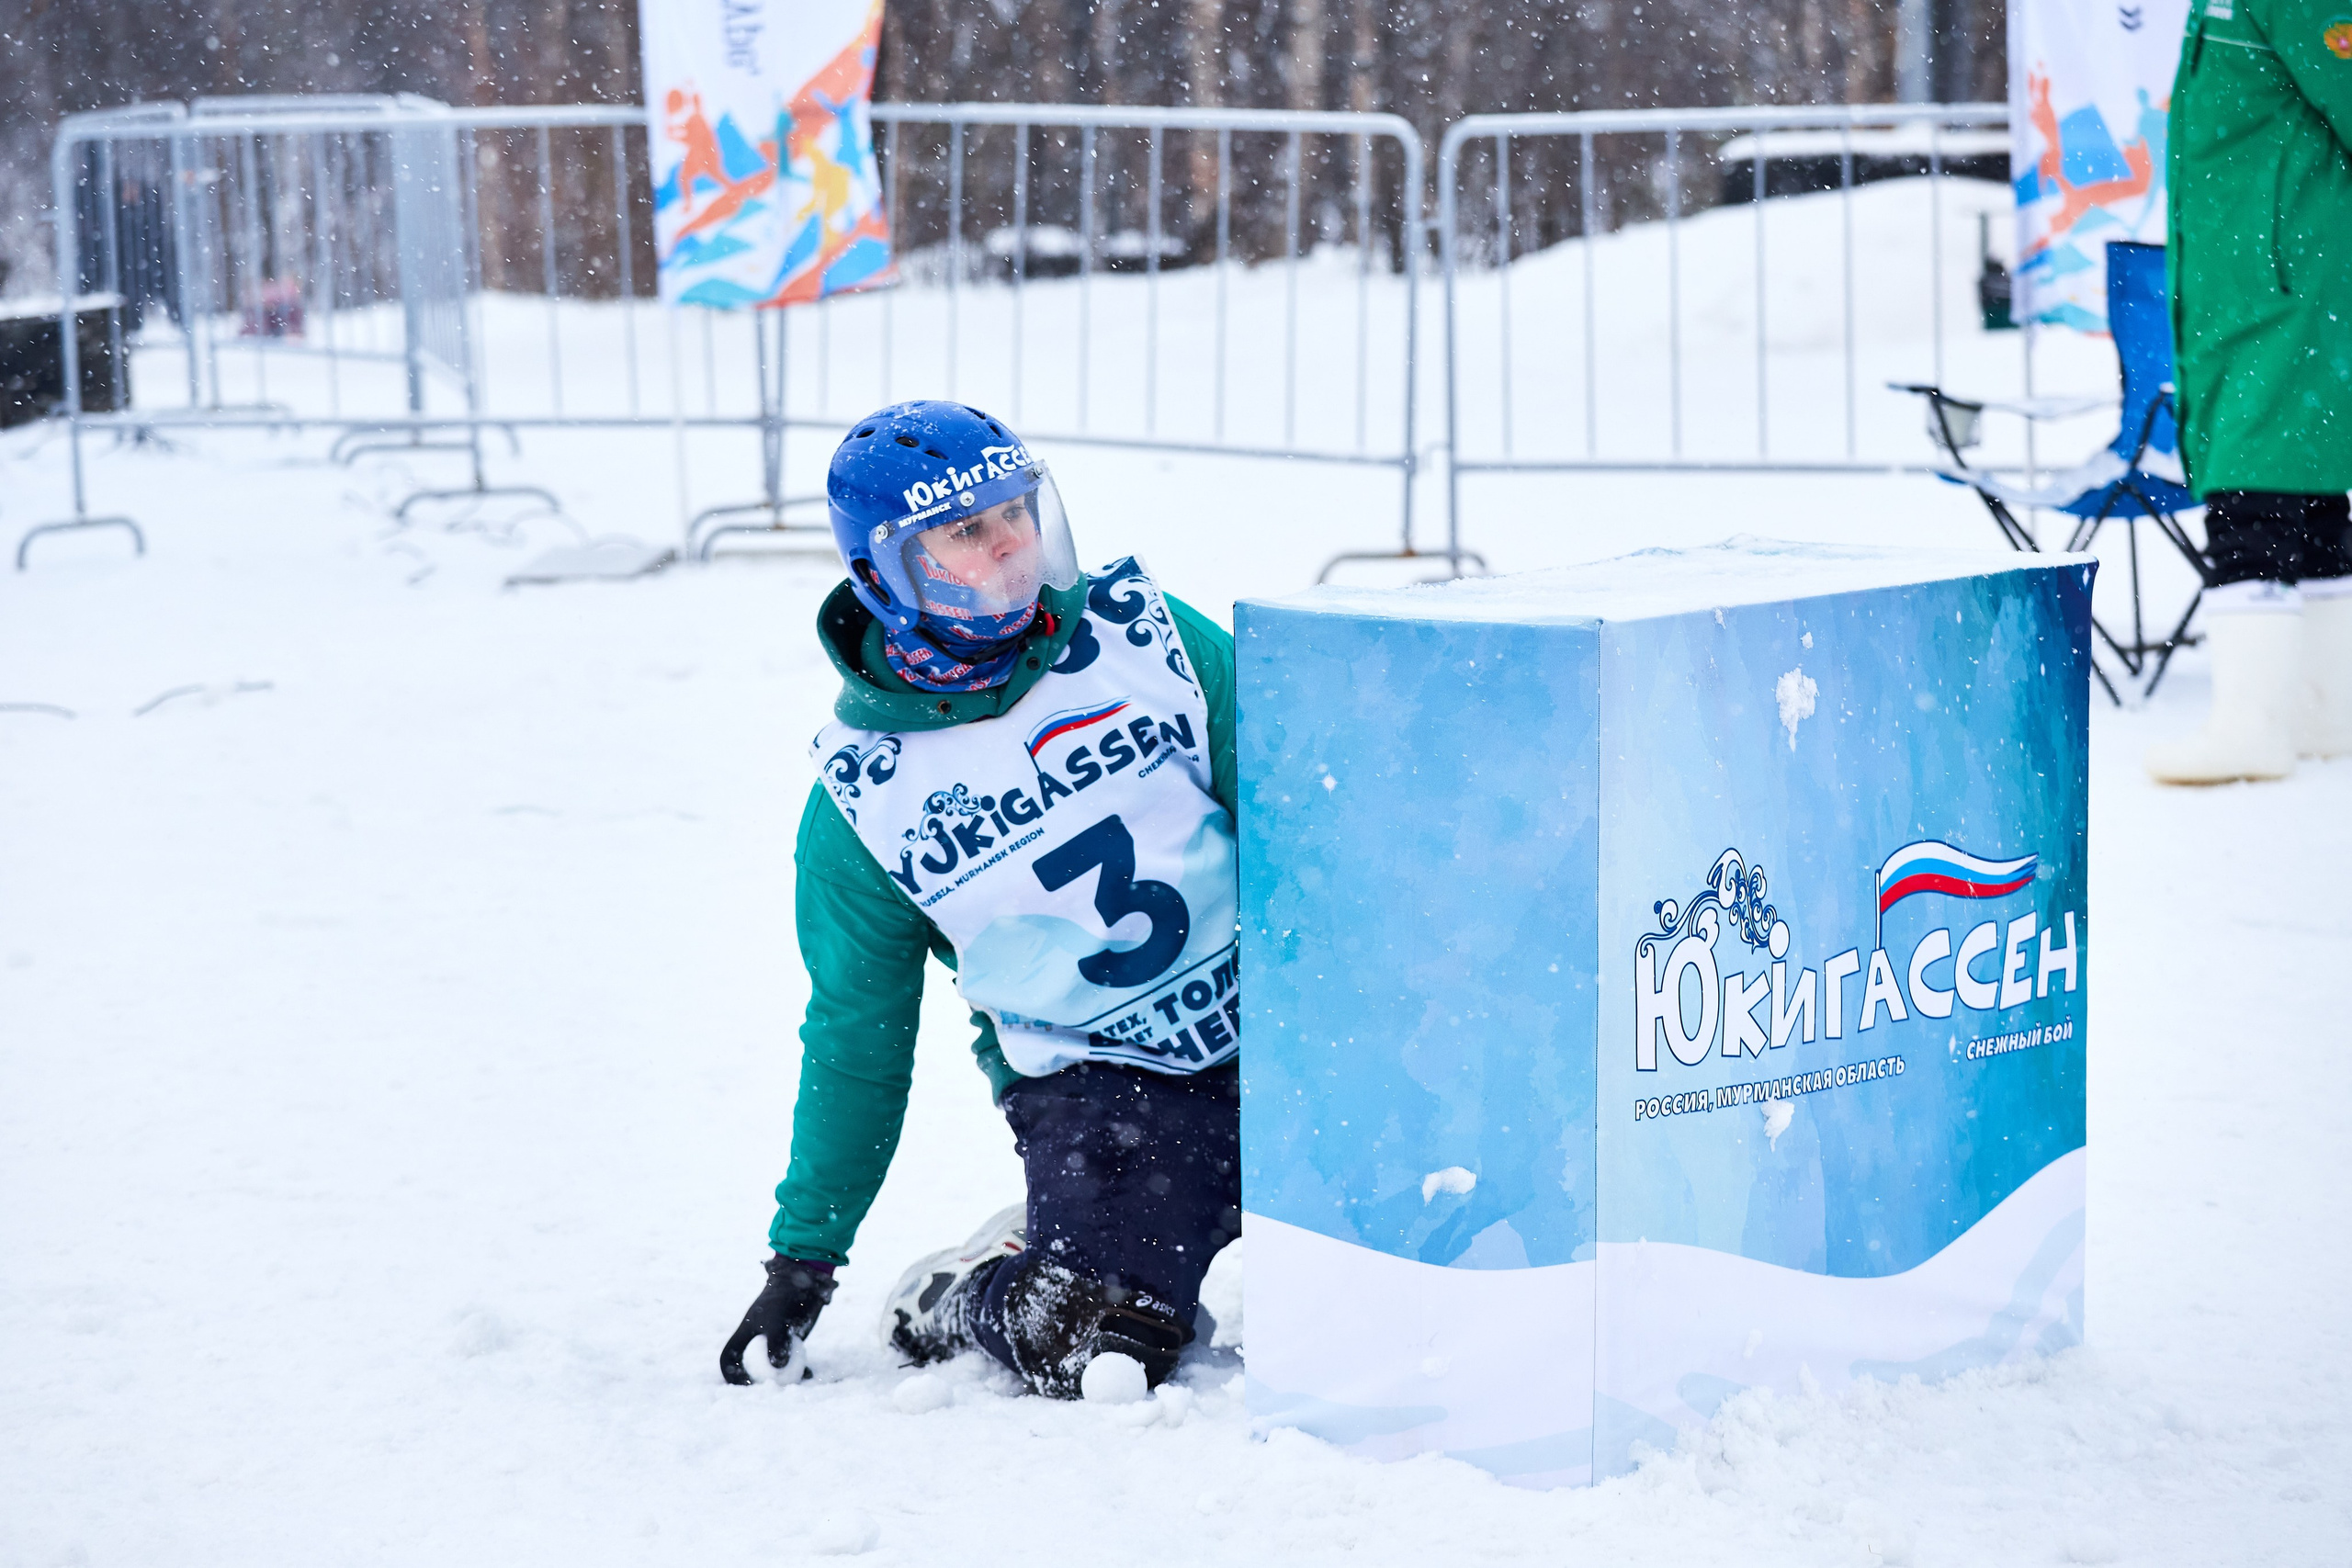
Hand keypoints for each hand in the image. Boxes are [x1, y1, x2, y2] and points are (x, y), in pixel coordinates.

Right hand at [720, 1255, 836, 1385]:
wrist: (805, 1283)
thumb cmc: (784, 1299)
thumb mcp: (777, 1321)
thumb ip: (776, 1343)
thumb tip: (778, 1368)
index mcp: (745, 1333)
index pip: (729, 1355)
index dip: (730, 1372)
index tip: (743, 1384)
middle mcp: (758, 1339)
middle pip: (752, 1365)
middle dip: (759, 1381)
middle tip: (771, 1391)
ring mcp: (775, 1341)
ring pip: (774, 1366)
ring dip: (783, 1378)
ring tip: (794, 1384)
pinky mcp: (792, 1340)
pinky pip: (793, 1360)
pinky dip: (800, 1369)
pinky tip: (809, 1374)